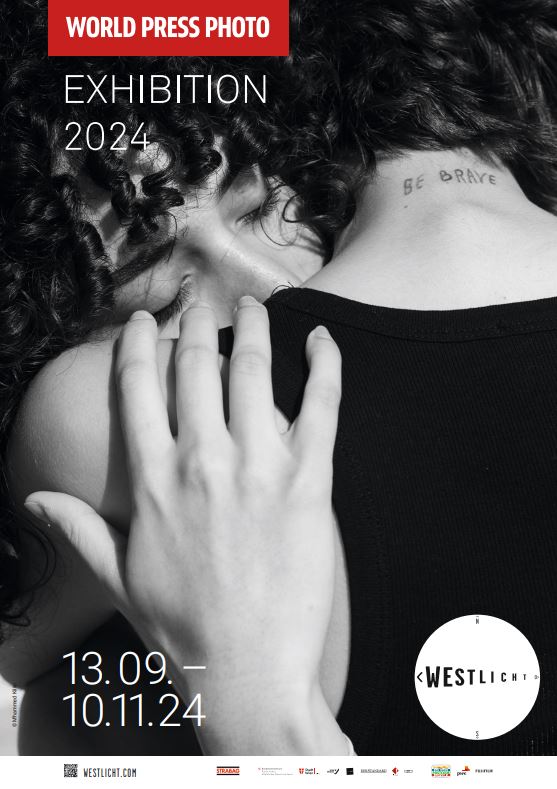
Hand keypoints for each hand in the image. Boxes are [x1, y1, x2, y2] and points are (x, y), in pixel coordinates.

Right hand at [25, 295, 343, 752]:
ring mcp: (260, 469)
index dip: (138, 345)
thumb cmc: (182, 629)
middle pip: (197, 367)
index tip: (143, 321)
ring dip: (253, 329)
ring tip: (253, 304)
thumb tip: (32, 499)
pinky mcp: (310, 484)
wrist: (248, 672)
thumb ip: (79, 530)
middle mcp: (203, 462)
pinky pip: (322, 408)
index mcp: (154, 481)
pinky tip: (322, 338)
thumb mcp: (118, 580)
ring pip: (254, 373)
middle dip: (197, 323)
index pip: (138, 389)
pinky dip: (324, 366)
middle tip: (201, 301)